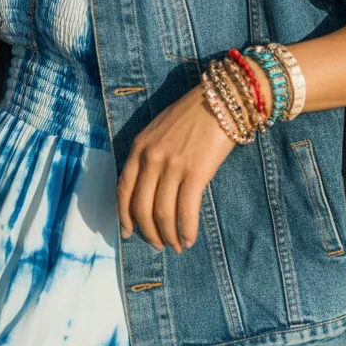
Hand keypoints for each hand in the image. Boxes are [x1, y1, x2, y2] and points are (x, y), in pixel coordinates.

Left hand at [116, 83, 235, 255]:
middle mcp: (151, 158)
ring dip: (168, 236)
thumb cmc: (193, 114)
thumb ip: (149, 154)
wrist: (222, 99)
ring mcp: (172, 166)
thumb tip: (148, 188)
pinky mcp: (196, 172)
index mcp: (138, 147)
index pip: (123, 189)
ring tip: (177, 246)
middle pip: (141, 206)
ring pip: (163, 213)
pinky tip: (190, 239)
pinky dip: (187, 230)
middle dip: (148, 232)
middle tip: (158, 245)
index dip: (124, 215)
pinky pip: (186, 210)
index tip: (128, 232)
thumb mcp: (160, 130)